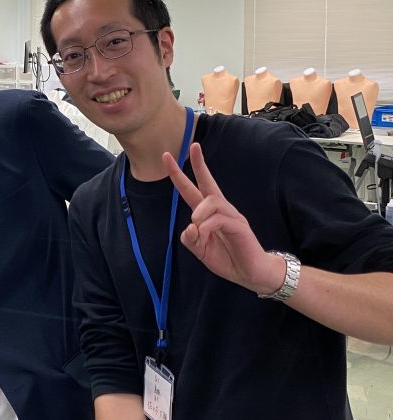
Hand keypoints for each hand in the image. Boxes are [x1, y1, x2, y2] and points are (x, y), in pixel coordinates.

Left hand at [163, 143, 284, 295]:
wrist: (250, 273)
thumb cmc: (227, 258)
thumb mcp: (201, 250)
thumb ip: (191, 239)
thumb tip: (190, 227)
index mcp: (208, 214)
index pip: (193, 189)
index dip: (180, 174)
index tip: (168, 157)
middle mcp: (220, 210)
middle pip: (208, 182)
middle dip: (199, 164)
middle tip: (193, 146)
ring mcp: (231, 216)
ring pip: (211, 201)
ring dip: (199, 213)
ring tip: (199, 230)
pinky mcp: (239, 226)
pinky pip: (218, 219)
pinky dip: (206, 227)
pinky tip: (205, 236)